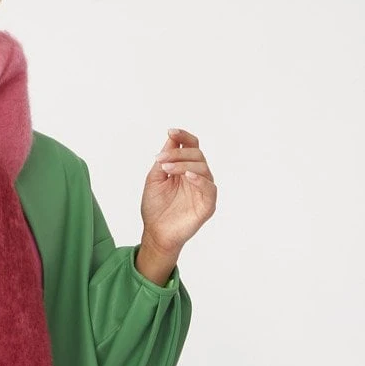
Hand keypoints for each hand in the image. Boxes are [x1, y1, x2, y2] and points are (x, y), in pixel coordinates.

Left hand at [140, 127, 216, 257]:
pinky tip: (187, 176)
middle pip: (197, 154)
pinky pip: (209, 188)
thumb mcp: (155, 179)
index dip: (183, 137)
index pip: (191, 146)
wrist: (155, 233)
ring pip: (202, 168)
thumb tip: (171, 137)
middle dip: (178, 154)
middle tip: (161, 160)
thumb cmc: (155, 208)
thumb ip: (164, 159)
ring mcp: (203, 190)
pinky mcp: (208, 204)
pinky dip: (199, 180)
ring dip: (183, 165)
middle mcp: (196, 177)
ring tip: (166, 170)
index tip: (171, 132)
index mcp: (185, 169)